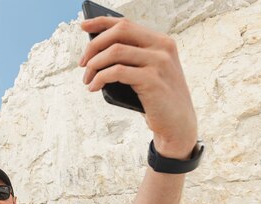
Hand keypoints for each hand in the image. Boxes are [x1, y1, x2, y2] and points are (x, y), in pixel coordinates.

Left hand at [79, 16, 197, 158]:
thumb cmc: (157, 99)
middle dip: (94, 46)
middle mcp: (163, 47)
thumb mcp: (147, 72)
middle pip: (119, 32)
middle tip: (82, 63)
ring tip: (87, 79)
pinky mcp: (153, 80)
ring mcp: (159, 63)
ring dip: (94, 65)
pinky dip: (100, 78)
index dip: (102, 22)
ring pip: (115, 51)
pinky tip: (94, 87)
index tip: (83, 25)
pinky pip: (116, 72)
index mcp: (161, 41)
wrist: (177, 124)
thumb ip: (131, 58)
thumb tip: (96, 50)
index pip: (126, 23)